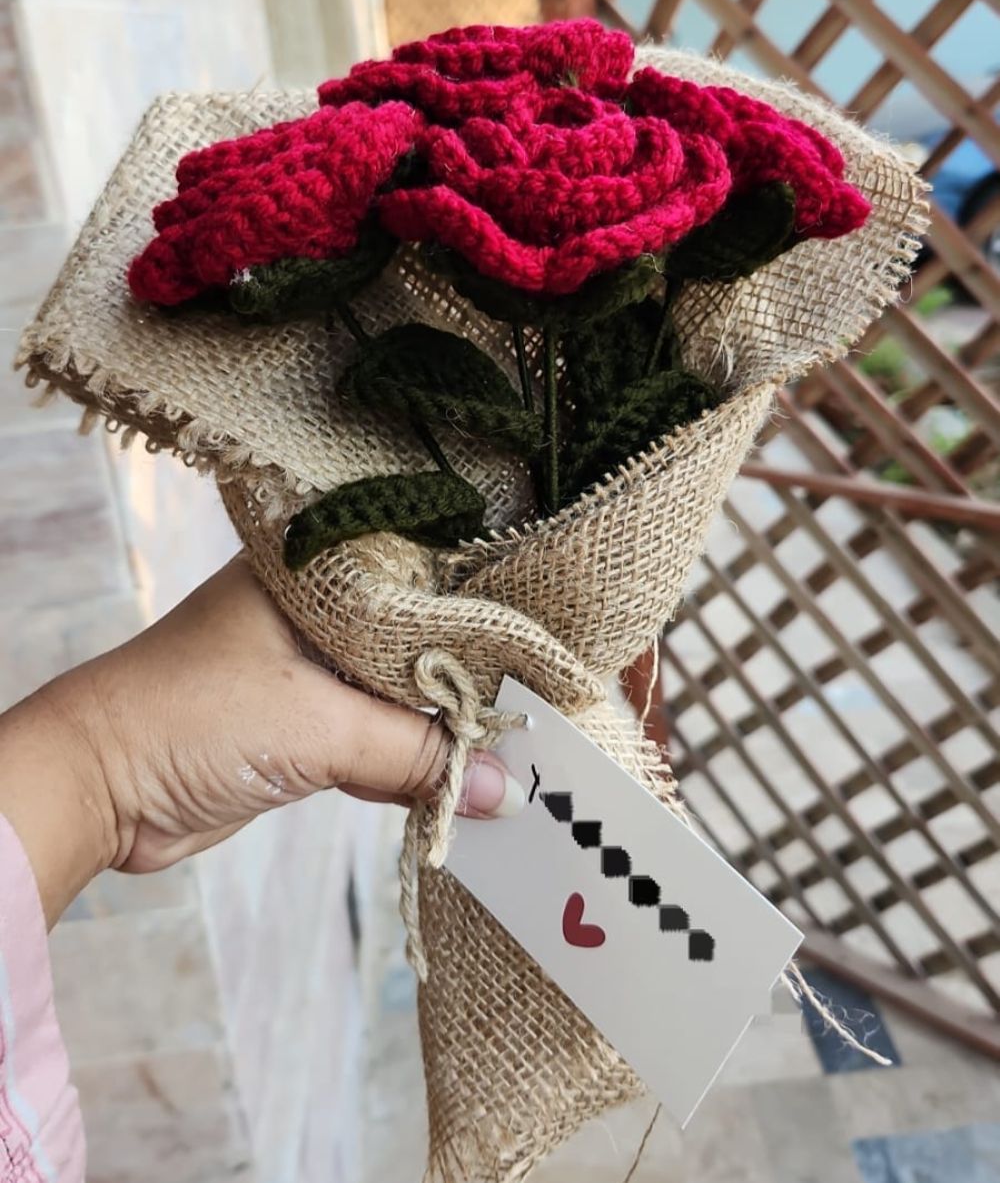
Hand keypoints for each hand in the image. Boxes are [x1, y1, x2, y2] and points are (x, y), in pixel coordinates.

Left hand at [0, 557, 521, 926]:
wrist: (99, 789)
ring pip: (405, 693)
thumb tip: (502, 787)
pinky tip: (465, 777)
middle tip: (551, 704)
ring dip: (448, 729)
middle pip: (424, 638)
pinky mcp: (308, 727)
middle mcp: (321, 608)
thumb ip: (413, 752)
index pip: (429, 578)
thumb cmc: (185, 719)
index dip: (489, 614)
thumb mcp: (315, 728)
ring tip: (521, 747)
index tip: (552, 647)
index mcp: (319, 569)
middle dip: (477, 678)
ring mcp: (315, 669)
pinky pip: (381, 738)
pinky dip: (415, 761)